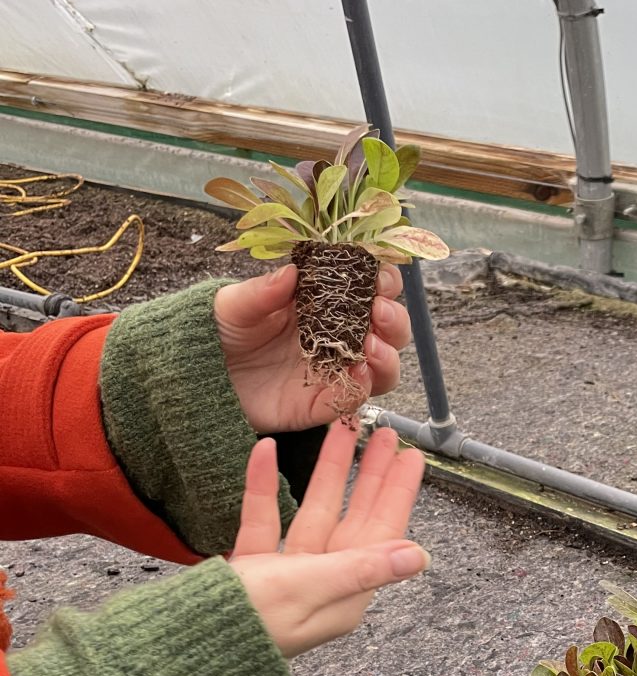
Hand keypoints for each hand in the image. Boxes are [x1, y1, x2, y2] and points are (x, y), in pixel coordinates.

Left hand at [214, 262, 410, 433]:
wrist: (202, 378)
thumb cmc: (223, 332)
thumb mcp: (235, 305)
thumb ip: (262, 291)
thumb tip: (291, 272)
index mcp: (327, 302)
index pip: (370, 288)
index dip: (384, 281)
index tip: (378, 278)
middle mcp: (340, 336)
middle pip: (389, 329)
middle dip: (394, 319)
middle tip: (379, 313)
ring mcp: (336, 371)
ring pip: (384, 367)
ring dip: (387, 355)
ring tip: (371, 347)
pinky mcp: (325, 403)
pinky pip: (357, 398)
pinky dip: (365, 386)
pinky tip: (357, 373)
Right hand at [229, 423, 426, 658]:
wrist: (186, 647)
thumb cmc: (252, 623)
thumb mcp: (314, 587)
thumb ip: (365, 567)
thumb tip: (420, 557)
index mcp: (346, 593)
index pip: (381, 533)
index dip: (396, 493)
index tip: (411, 456)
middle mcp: (324, 582)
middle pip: (353, 518)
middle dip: (368, 474)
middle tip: (382, 434)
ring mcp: (287, 574)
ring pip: (314, 511)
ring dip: (326, 471)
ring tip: (338, 431)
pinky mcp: (252, 567)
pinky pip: (264, 519)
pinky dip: (263, 487)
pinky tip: (264, 452)